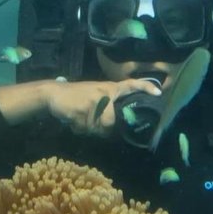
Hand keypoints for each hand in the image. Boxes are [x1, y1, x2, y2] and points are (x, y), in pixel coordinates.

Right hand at [43, 79, 162, 138]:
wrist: (54, 93)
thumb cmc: (78, 95)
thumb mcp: (96, 94)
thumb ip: (109, 105)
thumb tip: (117, 126)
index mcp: (109, 88)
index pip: (130, 84)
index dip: (145, 87)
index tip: (158, 93)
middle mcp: (104, 94)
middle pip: (112, 121)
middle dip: (103, 128)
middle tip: (92, 124)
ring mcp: (92, 102)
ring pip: (98, 127)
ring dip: (89, 129)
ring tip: (81, 119)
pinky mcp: (80, 110)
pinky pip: (85, 129)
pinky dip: (79, 129)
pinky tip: (74, 120)